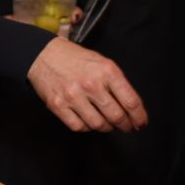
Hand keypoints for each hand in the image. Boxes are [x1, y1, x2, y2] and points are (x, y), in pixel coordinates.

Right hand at [27, 36, 147, 132]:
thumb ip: (116, 83)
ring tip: (107, 124)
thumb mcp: (102, 63)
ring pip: (97, 124)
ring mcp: (73, 96)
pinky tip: (88, 122)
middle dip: (124, 125)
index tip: (140, 123)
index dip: (139, 117)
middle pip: (116, 116)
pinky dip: (86, 127)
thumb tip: (129, 107)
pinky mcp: (58, 105)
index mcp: (107, 71)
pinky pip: (78, 126)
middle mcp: (91, 84)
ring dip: (106, 128)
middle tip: (126, 127)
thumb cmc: (75, 59)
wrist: (44, 56)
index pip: (130, 101)